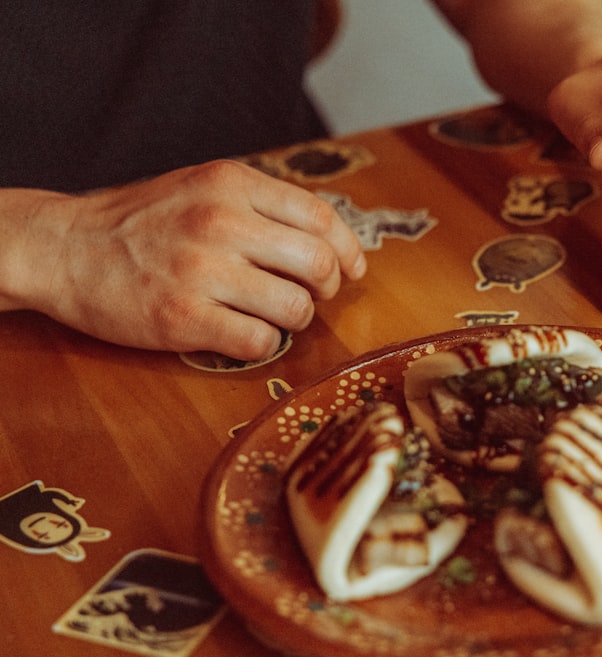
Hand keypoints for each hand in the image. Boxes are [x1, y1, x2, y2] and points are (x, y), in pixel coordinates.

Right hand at [3, 160, 365, 358]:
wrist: (65, 248)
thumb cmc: (143, 222)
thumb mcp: (204, 187)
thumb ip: (263, 205)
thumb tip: (331, 239)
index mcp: (232, 184)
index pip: (321, 217)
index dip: (348, 250)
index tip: (352, 271)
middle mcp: (221, 222)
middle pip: (319, 265)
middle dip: (327, 288)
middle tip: (311, 296)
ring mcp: (201, 271)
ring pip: (295, 308)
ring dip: (295, 320)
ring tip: (272, 314)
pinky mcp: (183, 318)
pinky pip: (260, 341)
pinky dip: (263, 343)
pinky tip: (242, 332)